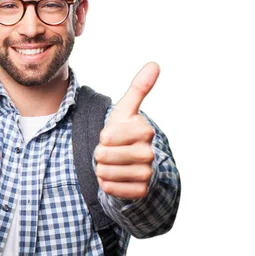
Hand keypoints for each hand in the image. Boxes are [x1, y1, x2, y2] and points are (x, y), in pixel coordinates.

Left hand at [94, 62, 158, 199]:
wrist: (131, 165)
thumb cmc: (124, 135)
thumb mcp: (127, 112)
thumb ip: (138, 89)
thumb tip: (154, 64)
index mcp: (144, 131)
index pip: (106, 136)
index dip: (103, 138)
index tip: (112, 137)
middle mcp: (149, 152)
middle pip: (104, 155)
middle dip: (100, 155)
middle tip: (110, 153)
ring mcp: (147, 173)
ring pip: (105, 172)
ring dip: (102, 169)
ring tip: (112, 165)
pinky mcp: (140, 191)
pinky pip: (110, 188)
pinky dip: (106, 184)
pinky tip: (114, 178)